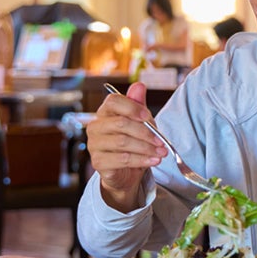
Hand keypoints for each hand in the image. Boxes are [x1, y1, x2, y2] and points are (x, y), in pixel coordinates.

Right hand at [85, 82, 167, 211]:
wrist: (126, 172)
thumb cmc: (132, 143)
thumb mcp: (139, 123)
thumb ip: (138, 105)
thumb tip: (139, 85)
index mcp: (105, 112)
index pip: (113, 101)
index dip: (132, 107)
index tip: (148, 116)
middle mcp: (95, 127)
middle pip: (121, 123)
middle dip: (146, 132)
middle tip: (162, 141)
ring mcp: (94, 145)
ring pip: (123, 142)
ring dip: (146, 148)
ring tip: (161, 152)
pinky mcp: (98, 162)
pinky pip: (122, 160)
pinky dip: (141, 160)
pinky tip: (153, 161)